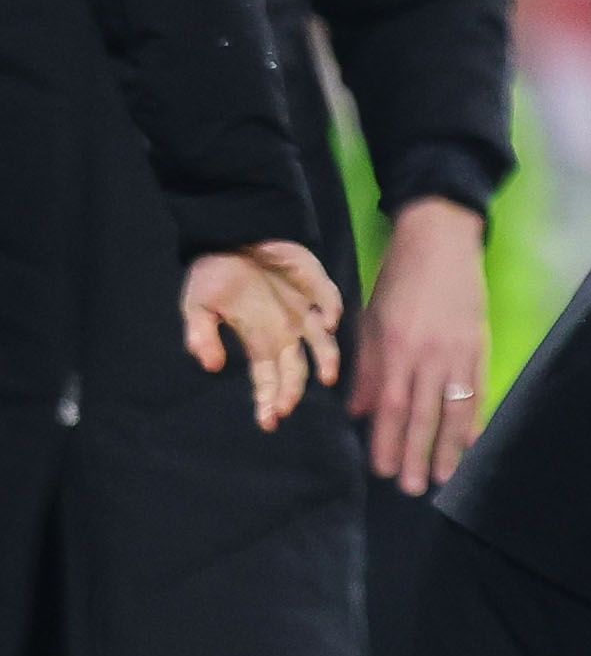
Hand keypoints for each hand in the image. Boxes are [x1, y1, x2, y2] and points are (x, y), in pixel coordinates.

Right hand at [178, 240, 342, 428]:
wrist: (230, 234)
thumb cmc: (214, 273)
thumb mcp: (196, 304)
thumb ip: (201, 335)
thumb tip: (211, 365)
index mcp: (260, 340)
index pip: (267, 378)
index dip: (269, 400)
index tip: (269, 422)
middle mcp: (287, 331)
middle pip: (295, 370)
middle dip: (291, 392)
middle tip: (286, 409)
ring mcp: (305, 309)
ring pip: (323, 342)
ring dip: (327, 359)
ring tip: (325, 377)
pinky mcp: (316, 284)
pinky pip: (329, 300)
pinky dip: (330, 310)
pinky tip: (326, 322)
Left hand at [347, 197, 488, 491]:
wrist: (441, 243)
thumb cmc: (398, 280)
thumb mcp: (369, 320)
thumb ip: (365, 368)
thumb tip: (357, 412)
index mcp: (394, 347)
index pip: (389, 404)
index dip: (386, 440)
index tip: (382, 469)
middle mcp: (427, 355)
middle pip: (422, 414)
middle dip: (417, 454)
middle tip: (413, 488)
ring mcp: (458, 352)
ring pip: (453, 409)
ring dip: (449, 447)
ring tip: (446, 476)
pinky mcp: (480, 346)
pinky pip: (477, 391)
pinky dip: (475, 418)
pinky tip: (473, 442)